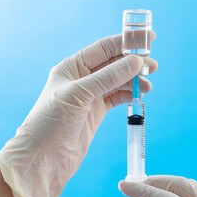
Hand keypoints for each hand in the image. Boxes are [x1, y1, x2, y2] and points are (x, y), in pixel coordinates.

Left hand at [0, 32, 157, 196]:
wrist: (43, 158)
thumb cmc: (51, 122)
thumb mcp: (79, 94)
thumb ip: (108, 77)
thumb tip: (136, 61)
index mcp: (71, 67)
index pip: (102, 48)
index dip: (124, 42)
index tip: (147, 37)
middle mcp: (81, 80)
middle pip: (112, 64)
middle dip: (133, 62)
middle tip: (153, 65)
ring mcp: (89, 97)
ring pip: (117, 81)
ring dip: (133, 80)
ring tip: (148, 82)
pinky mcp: (96, 113)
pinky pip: (117, 97)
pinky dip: (129, 94)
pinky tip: (140, 94)